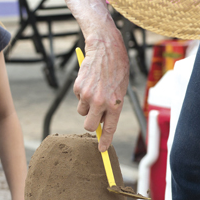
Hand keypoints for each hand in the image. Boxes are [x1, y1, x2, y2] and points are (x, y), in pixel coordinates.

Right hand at [74, 37, 129, 151]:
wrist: (106, 49)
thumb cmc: (117, 69)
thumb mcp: (121, 90)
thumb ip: (113, 107)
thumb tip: (103, 122)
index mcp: (115, 104)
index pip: (110, 128)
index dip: (105, 141)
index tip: (102, 150)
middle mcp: (101, 102)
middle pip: (90, 126)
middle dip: (91, 124)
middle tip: (94, 117)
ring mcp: (88, 96)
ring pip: (82, 112)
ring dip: (87, 106)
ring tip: (95, 90)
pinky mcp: (78, 88)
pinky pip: (78, 99)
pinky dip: (82, 94)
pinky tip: (90, 82)